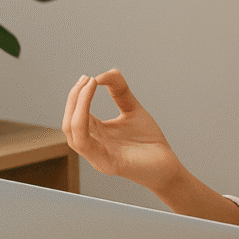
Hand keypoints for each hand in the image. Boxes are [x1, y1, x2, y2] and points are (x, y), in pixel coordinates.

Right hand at [62, 69, 182, 193]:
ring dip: (77, 107)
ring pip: (72, 132)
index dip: (77, 95)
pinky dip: (83, 123)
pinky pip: (85, 145)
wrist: (169, 166)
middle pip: (69, 122)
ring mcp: (97, 156)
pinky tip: (92, 109)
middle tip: (86, 79)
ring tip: (88, 87)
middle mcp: (93, 146)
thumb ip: (119, 92)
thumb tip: (106, 73)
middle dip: (74, 98)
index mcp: (96, 134)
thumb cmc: (150, 142)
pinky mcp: (108, 164)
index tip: (87, 77)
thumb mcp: (133, 110)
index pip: (75, 114)